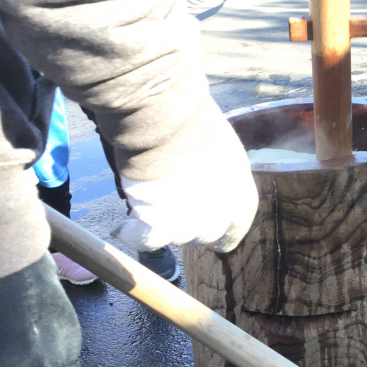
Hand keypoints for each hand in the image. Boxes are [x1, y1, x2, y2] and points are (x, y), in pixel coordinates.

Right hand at [113, 119, 259, 253]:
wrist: (169, 124)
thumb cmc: (197, 127)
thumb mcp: (225, 153)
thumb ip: (222, 177)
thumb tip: (210, 183)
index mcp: (242, 198)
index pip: (236, 228)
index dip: (221, 228)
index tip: (208, 224)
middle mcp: (220, 218)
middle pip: (204, 235)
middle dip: (190, 223)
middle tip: (173, 202)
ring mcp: (190, 226)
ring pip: (175, 238)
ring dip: (161, 226)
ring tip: (146, 201)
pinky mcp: (159, 228)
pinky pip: (145, 241)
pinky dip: (133, 234)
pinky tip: (125, 227)